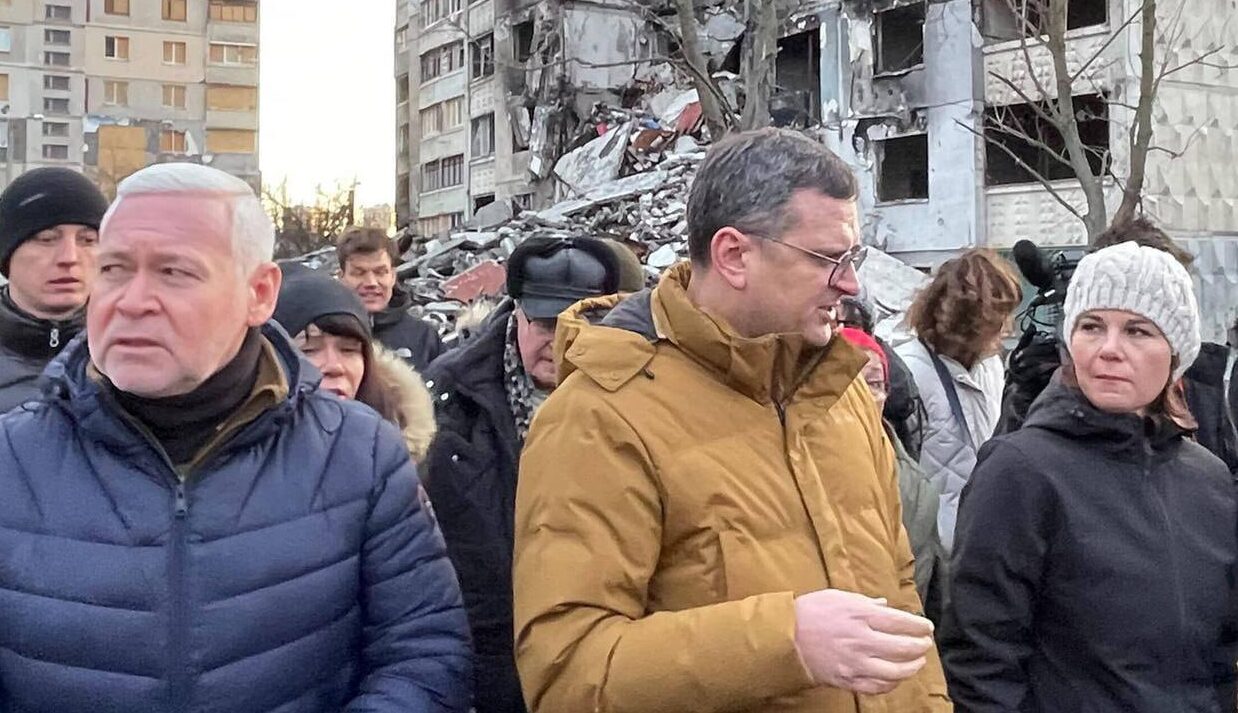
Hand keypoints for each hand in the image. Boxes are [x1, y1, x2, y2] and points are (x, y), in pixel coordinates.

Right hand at [793, 589, 934, 694]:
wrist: (783, 637)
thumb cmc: (809, 612)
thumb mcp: (837, 596)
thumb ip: (864, 601)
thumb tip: (884, 605)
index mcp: (860, 615)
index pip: (901, 622)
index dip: (919, 626)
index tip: (927, 627)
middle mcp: (862, 640)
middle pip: (904, 647)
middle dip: (921, 646)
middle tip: (926, 644)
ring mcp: (855, 663)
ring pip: (896, 671)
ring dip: (912, 667)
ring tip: (917, 662)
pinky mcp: (848, 680)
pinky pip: (878, 686)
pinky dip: (892, 683)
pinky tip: (897, 677)